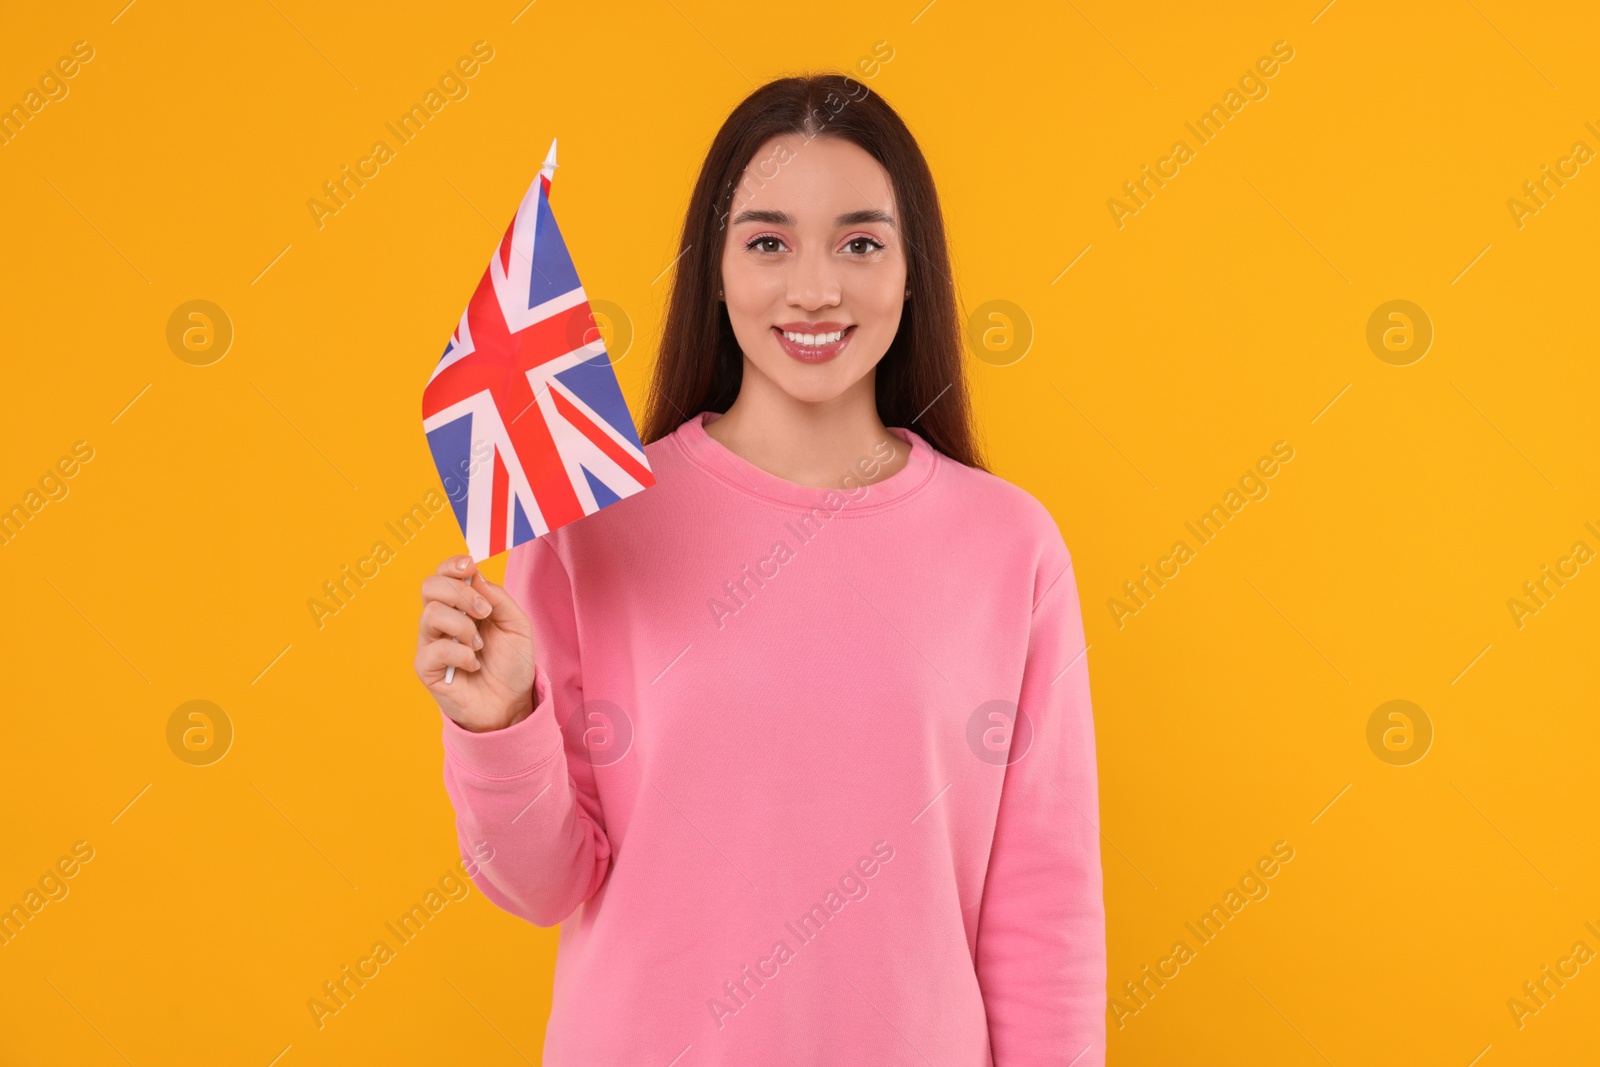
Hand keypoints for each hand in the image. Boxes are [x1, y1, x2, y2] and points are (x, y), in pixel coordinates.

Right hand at [415, 555, 536, 732]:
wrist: (512, 703)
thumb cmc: (511, 663)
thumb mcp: (517, 624)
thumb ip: (497, 597)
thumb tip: (474, 575)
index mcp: (461, 604)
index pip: (443, 574)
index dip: (451, 565)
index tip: (468, 566)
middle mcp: (442, 619)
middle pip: (430, 586)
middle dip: (460, 593)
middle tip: (484, 612)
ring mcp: (432, 643)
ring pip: (430, 614)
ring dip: (462, 626)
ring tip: (479, 645)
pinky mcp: (426, 668)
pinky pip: (434, 649)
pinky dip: (460, 654)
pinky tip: (473, 665)